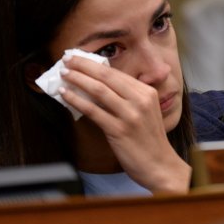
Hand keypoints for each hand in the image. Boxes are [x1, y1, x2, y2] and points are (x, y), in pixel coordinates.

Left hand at [59, 55, 190, 193]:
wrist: (159, 165)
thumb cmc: (149, 140)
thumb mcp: (146, 112)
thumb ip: (128, 98)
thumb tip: (98, 85)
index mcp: (147, 92)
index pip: (116, 73)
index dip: (94, 64)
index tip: (78, 58)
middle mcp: (140, 100)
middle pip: (106, 77)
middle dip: (83, 66)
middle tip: (67, 60)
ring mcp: (130, 115)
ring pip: (98, 90)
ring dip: (78, 80)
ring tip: (64, 75)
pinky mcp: (119, 130)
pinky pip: (93, 111)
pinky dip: (77, 100)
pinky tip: (66, 95)